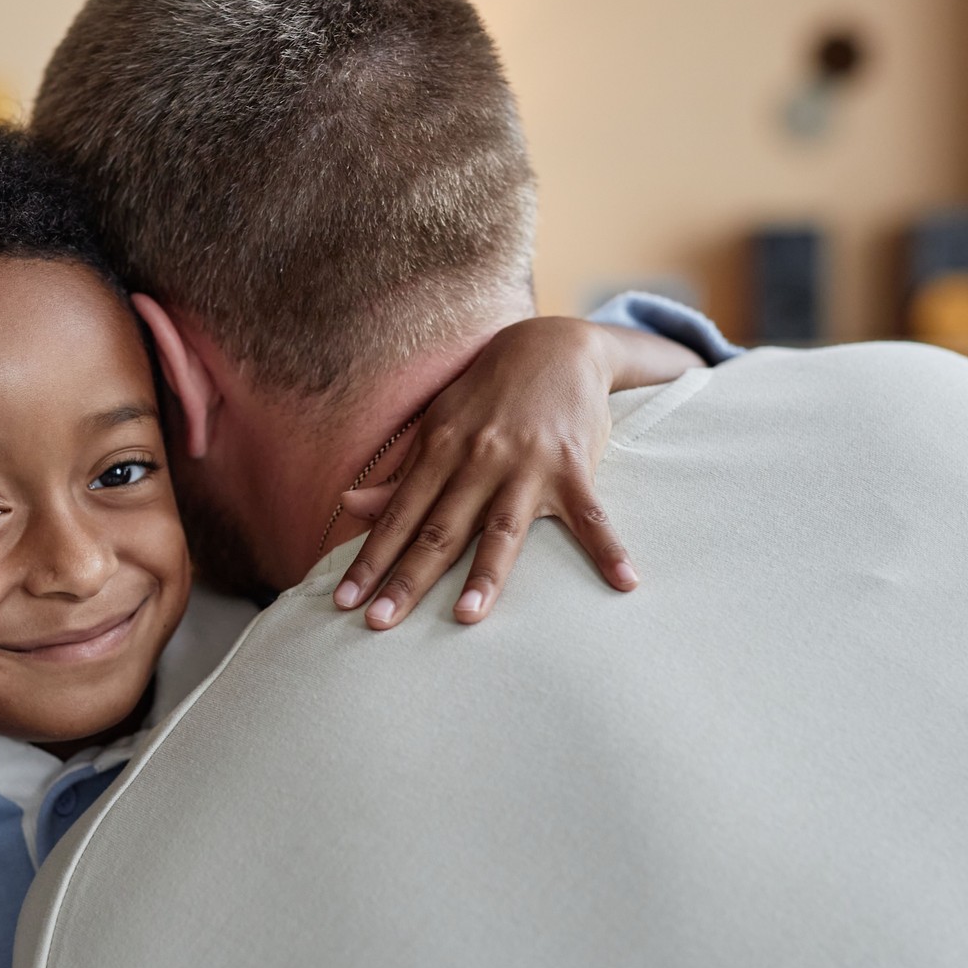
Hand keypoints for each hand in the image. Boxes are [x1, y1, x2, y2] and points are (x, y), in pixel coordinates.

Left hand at [332, 318, 697, 627]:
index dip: (369, 560)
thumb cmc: (486, 397)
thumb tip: (347, 505)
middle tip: (379, 623)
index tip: (343, 601)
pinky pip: (592, 515)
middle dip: (406, 579)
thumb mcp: (436, 426)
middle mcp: (478, 460)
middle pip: (439, 531)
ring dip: (485, 575)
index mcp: (440, 452)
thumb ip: (400, 475)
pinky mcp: (575, 466)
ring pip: (502, 530)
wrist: (553, 345)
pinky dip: (609, 548)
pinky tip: (624, 583)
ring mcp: (528, 465)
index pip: (398, 517)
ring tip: (466, 617)